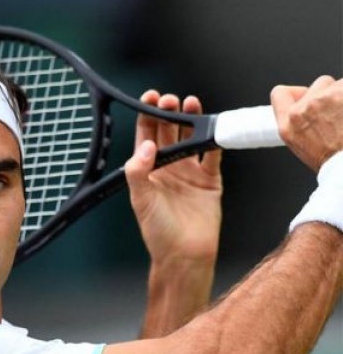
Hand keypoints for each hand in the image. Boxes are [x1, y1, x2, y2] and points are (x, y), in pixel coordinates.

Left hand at [124, 91, 222, 266]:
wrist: (185, 256)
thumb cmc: (159, 233)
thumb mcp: (141, 201)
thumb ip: (139, 172)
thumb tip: (145, 146)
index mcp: (147, 171)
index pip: (146, 136)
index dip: (148, 116)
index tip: (151, 98)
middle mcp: (168, 169)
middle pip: (169, 133)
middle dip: (170, 113)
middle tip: (172, 100)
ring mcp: (189, 173)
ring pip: (191, 139)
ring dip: (191, 121)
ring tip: (191, 104)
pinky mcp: (210, 180)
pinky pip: (213, 156)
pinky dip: (215, 141)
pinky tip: (215, 128)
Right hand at [271, 76, 342, 171]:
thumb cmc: (333, 162)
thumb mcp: (302, 147)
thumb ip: (299, 123)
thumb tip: (306, 108)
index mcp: (288, 124)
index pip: (280, 93)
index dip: (298, 93)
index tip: (308, 96)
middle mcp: (304, 109)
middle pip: (319, 84)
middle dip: (331, 95)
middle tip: (340, 114)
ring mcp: (326, 99)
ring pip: (341, 84)